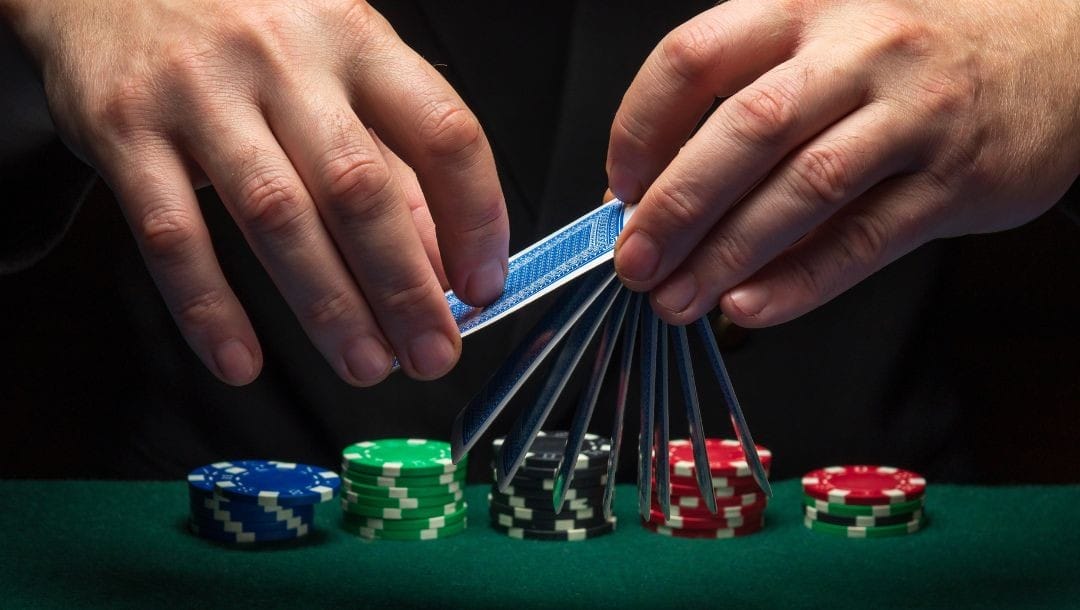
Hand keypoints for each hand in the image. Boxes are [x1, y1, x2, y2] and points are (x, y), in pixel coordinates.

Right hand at [2, 0, 508, 384]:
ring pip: (276, 216)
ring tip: (366, 365)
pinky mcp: (125, 131)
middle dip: (405, 287)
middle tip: (432, 353)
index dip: (476, 217)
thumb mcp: (335, 67)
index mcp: (353, 38)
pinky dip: (209, 308)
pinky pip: (171, 235)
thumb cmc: (244, 27)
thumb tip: (443, 264)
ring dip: (328, 307)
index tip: (484, 285)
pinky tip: (243, 362)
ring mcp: (199, 93)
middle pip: (360, 187)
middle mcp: (282, 59)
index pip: (442, 131)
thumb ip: (393, 161)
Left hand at [608, 0, 1079, 326]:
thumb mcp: (829, 41)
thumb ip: (751, 101)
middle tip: (636, 262)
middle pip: (745, 129)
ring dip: (728, 254)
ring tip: (679, 298)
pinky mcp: (955, 180)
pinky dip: (801, 282)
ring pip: (803, 188)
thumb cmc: (918, 53)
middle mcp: (859, 49)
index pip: (694, 57)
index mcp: (806, 7)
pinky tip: (751, 306)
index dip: (641, 128)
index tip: (619, 186)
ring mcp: (913, 114)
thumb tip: (656, 191)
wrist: (1060, 51)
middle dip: (676, 205)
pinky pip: (864, 240)